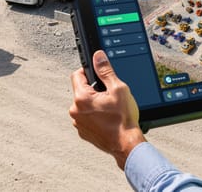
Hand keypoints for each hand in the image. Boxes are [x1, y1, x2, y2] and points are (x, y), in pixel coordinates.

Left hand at [69, 50, 145, 169]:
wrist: (126, 144)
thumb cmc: (123, 120)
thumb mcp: (118, 89)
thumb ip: (106, 70)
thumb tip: (98, 56)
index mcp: (81, 98)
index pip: (77, 74)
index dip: (88, 71)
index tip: (98, 74)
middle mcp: (75, 111)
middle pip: (81, 90)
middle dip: (94, 89)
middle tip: (109, 94)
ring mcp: (78, 123)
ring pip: (84, 104)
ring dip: (94, 103)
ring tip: (109, 108)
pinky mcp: (83, 131)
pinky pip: (86, 117)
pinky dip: (94, 115)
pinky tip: (107, 118)